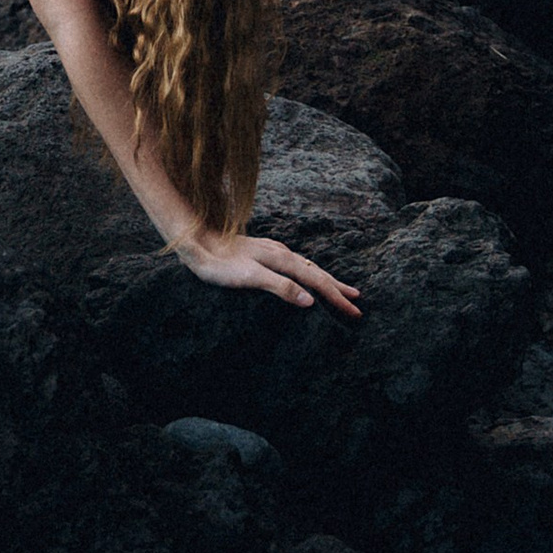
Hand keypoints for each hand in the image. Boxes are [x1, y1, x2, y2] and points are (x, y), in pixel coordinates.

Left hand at [176, 230, 363, 318]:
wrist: (195, 240)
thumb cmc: (219, 263)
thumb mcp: (249, 278)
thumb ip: (280, 287)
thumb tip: (310, 301)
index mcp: (281, 259)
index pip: (317, 281)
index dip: (336, 296)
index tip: (354, 311)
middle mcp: (281, 252)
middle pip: (316, 272)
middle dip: (338, 289)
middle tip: (358, 304)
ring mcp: (272, 250)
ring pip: (307, 266)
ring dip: (325, 280)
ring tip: (341, 289)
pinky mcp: (263, 252)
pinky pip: (294, 264)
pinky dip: (308, 272)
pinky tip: (305, 274)